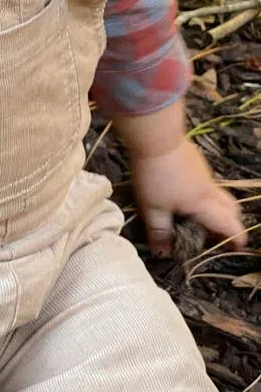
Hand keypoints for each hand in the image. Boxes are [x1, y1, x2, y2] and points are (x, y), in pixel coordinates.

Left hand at [130, 137, 246, 256]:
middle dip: (231, 223)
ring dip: (217, 207)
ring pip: (220, 194)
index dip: (236, 239)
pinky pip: (208, 182)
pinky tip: (184, 193)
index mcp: (204, 204)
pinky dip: (205, 193)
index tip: (238, 249)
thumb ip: (159, 231)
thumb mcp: (153, 208)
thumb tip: (162, 255)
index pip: (229, 225)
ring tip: (198, 217)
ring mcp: (204, 172)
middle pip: (231, 208)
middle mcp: (209, 189)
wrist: (156, 136)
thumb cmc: (155, 175)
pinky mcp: (195, 161)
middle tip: (217, 235)